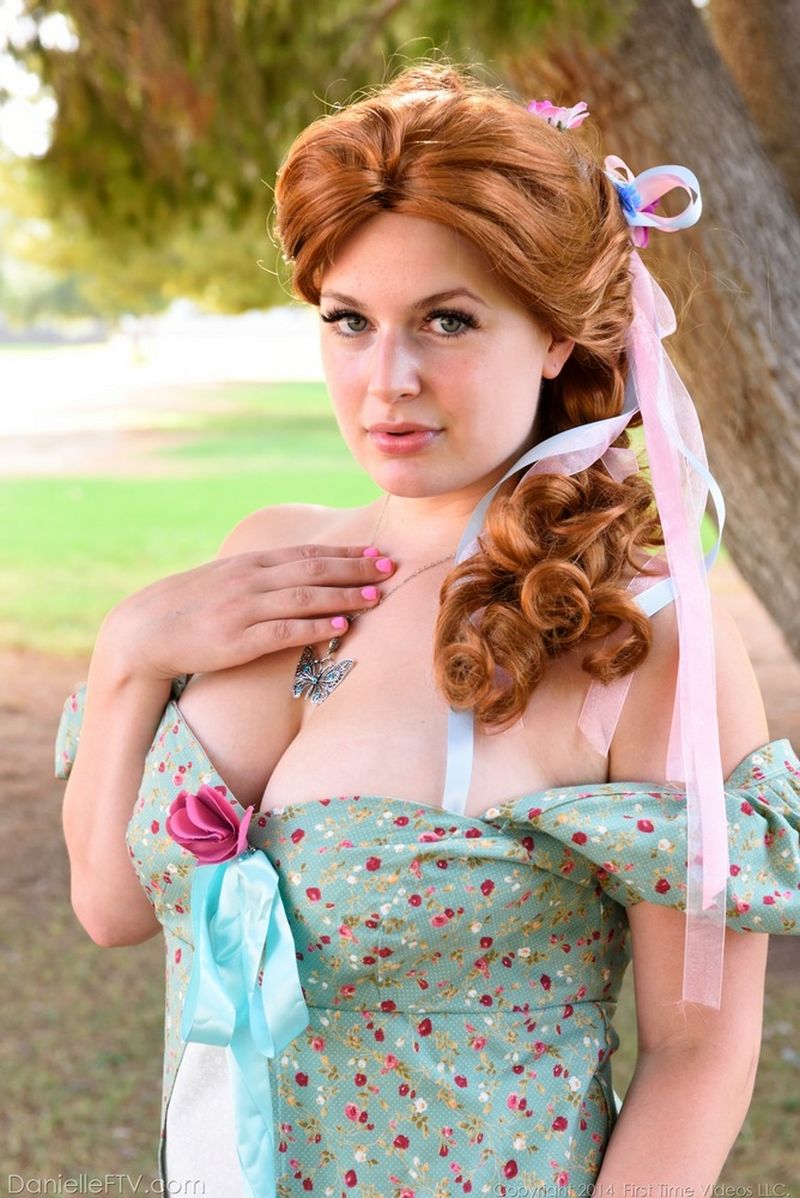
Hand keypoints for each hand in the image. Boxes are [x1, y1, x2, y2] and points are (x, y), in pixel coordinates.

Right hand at [100, 544, 395, 681]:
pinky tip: (341, 627)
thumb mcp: (225, 582)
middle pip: (313, 570)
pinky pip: (284, 632)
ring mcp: (244, 610)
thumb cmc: (189, 609)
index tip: (377, 552)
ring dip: (344, 596)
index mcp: (249, 564)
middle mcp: (250, 581)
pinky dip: (316, 628)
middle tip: (391, 568)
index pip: (306, 553)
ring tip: (376, 596)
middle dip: (355, 568)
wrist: (143, 632)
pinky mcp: (238, 641)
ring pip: (304, 598)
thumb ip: (261, 578)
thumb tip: (298, 576)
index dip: (345, 553)